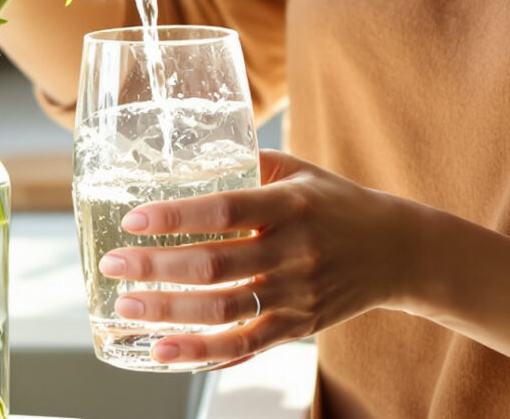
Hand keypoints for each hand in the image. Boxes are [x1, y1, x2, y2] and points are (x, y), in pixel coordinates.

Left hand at [98, 149, 419, 366]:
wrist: (396, 251)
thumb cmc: (336, 202)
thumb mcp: (298, 170)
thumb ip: (245, 163)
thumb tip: (184, 156)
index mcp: (290, 204)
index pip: (224, 211)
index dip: (175, 217)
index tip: (133, 220)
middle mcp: (293, 251)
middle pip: (214, 265)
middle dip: (155, 268)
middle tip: (113, 264)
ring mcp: (296, 294)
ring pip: (223, 311)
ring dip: (168, 312)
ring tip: (126, 307)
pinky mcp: (298, 326)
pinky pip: (244, 347)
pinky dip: (201, 353)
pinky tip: (164, 351)